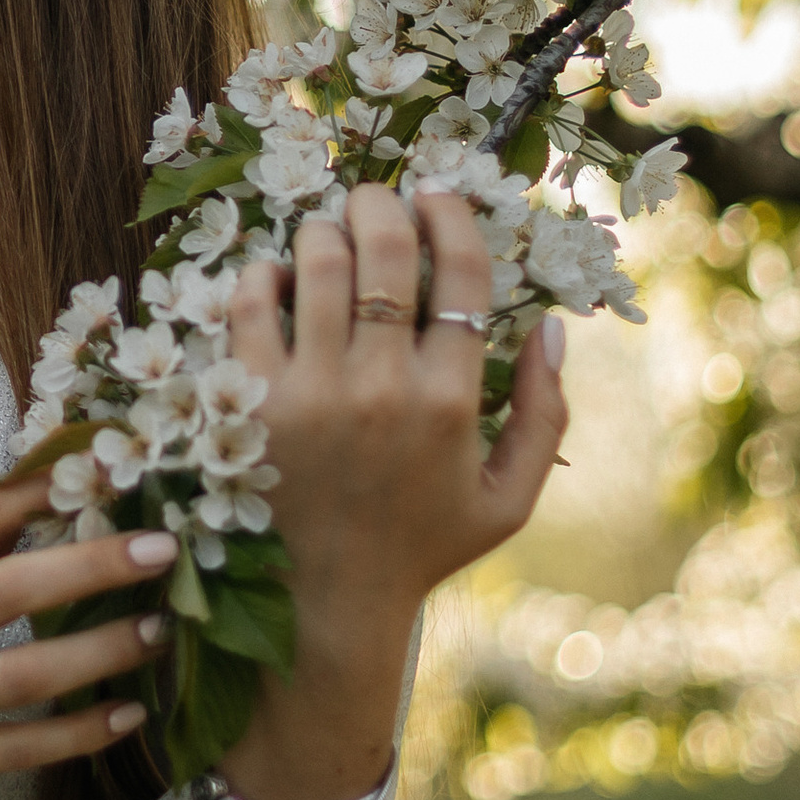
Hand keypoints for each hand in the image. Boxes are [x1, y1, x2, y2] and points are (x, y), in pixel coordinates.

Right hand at [0, 477, 173, 799]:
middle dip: (95, 560)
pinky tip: (126, 715)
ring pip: (30, 673)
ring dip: (104, 649)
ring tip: (159, 628)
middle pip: (15, 586)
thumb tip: (14, 518)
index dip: (39, 486)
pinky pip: (19, 750)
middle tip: (162, 543)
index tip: (102, 462)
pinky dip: (79, 733)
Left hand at [220, 184, 568, 799]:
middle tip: (377, 201)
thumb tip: (553, 328)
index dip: (452, 216)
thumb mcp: (507, 499)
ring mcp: (307, 392)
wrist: (321, 605)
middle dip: (383, 204)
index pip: (460, 274)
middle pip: (384, 249)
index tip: (439, 194)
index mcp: (450, 404)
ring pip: (317, 261)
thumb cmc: (419, 546)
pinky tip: (281, 280)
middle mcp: (379, 388)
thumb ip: (547, 415)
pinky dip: (265, 272)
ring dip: (326, 229)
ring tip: (331, 233)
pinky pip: (250, 300)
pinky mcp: (246, 401)